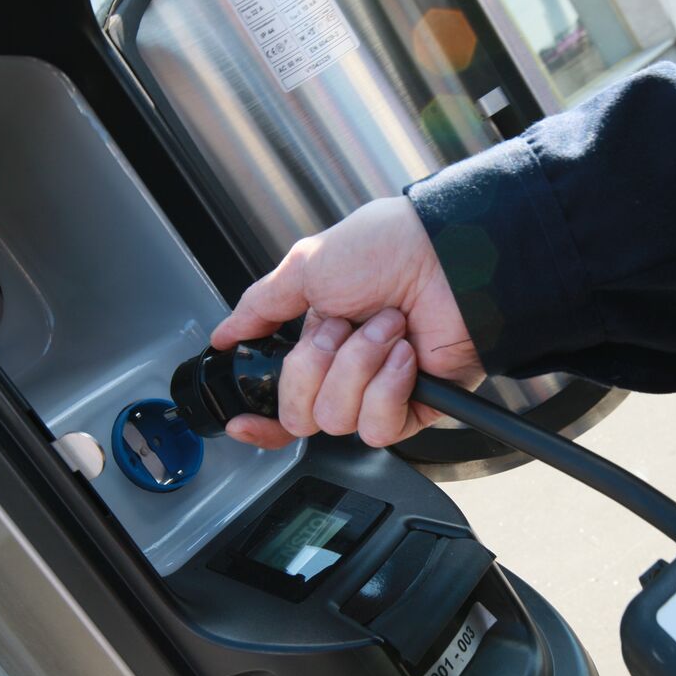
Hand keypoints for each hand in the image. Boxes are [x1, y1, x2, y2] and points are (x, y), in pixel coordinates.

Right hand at [211, 197, 483, 448]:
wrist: (449, 256)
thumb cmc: (390, 248)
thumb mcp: (307, 267)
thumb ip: (261, 306)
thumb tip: (226, 332)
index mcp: (320, 341)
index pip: (283, 401)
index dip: (262, 420)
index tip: (245, 420)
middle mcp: (348, 371)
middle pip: (302, 416)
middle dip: (315, 367)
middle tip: (343, 325)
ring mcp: (382, 391)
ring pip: (338, 421)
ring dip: (358, 366)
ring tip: (387, 327)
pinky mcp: (417, 407)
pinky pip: (380, 427)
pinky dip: (388, 387)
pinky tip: (404, 355)